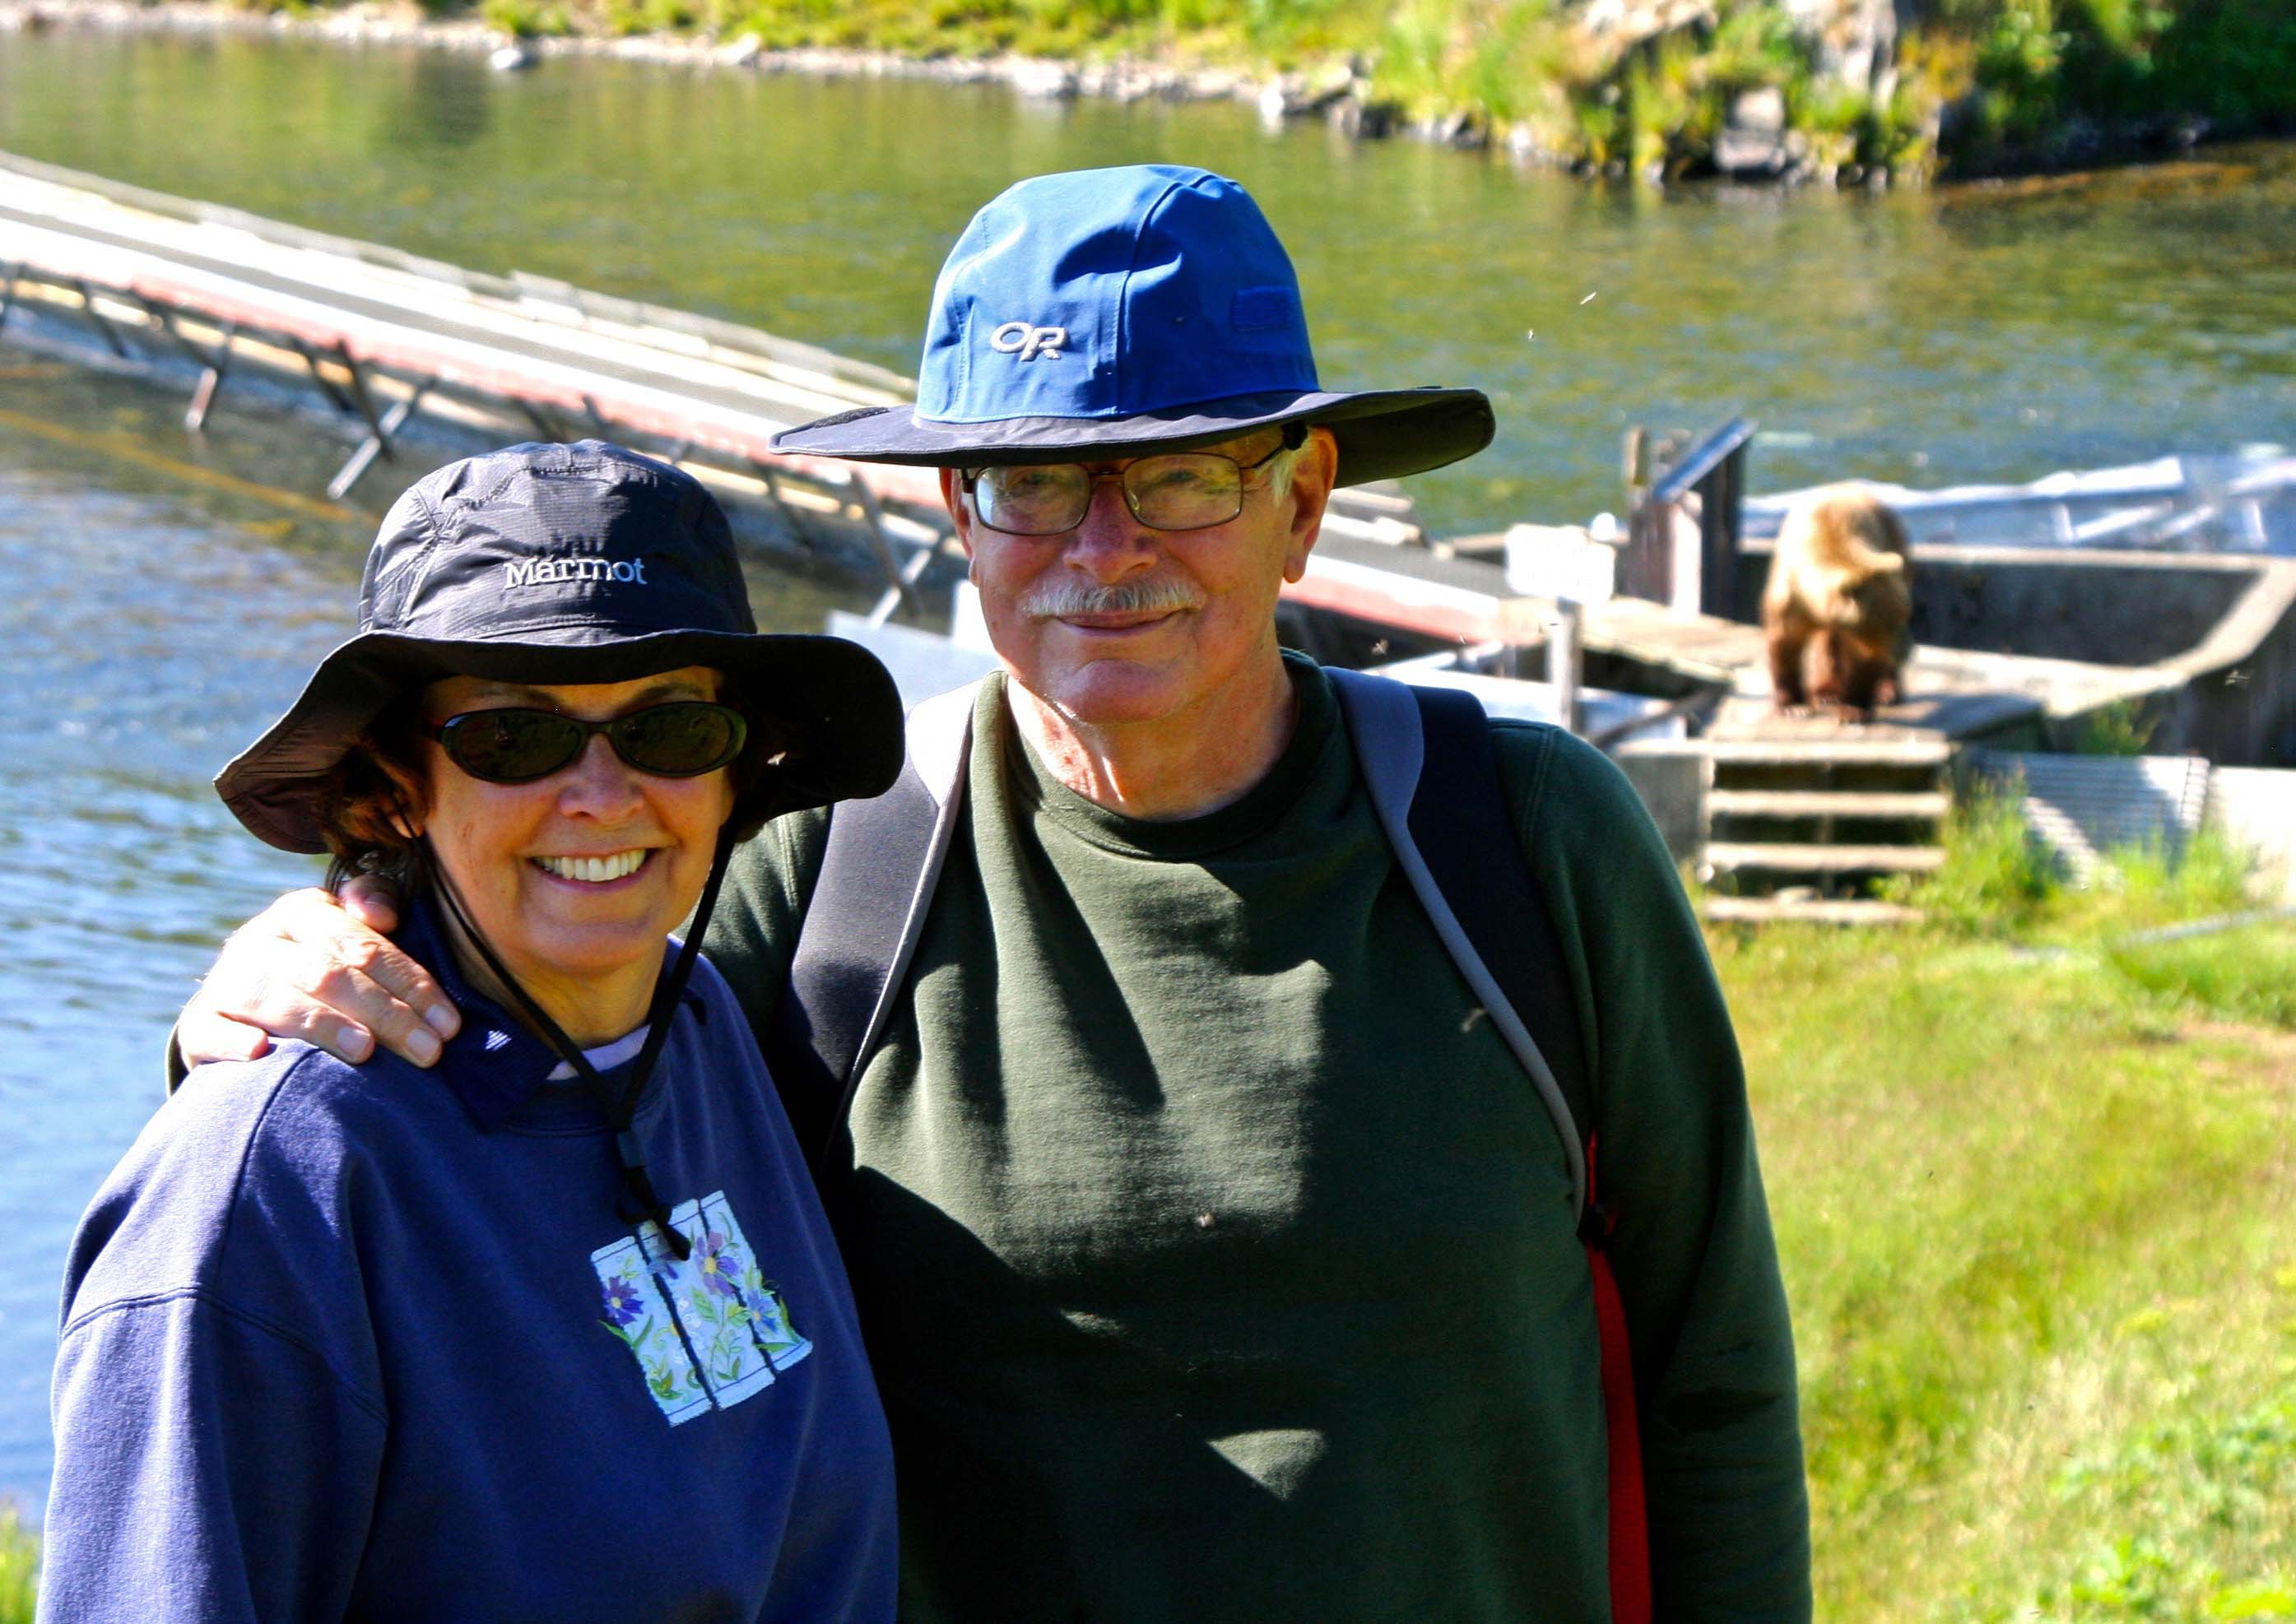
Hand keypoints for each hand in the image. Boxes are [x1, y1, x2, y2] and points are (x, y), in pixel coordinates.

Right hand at [177, 878, 459, 1068]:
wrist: (245, 1007)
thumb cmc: (322, 967)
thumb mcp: (349, 932)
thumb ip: (376, 904)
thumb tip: (385, 914)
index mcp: (304, 912)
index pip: (364, 945)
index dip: (411, 983)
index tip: (449, 1024)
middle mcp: (261, 941)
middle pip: (328, 974)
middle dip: (386, 1013)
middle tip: (428, 1052)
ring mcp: (226, 983)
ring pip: (275, 999)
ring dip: (322, 1024)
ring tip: (365, 1051)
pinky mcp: (198, 1025)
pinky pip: (210, 1031)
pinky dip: (232, 1041)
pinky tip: (260, 1053)